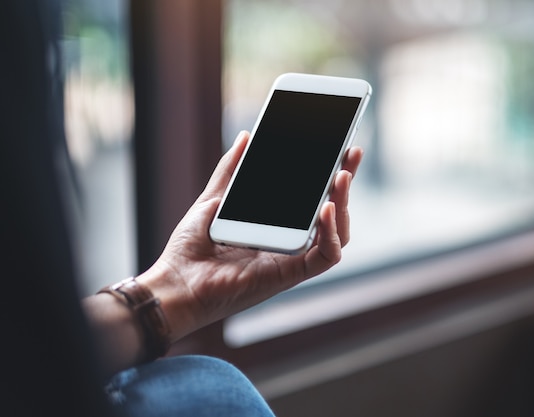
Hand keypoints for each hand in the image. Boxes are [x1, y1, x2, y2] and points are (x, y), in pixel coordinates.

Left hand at [138, 131, 363, 343]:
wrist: (176, 281)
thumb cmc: (191, 248)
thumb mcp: (213, 199)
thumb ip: (232, 170)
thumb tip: (247, 137)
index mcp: (276, 227)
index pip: (314, 200)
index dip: (331, 176)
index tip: (341, 148)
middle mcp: (290, 244)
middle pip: (332, 214)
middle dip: (345, 184)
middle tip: (351, 154)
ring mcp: (292, 260)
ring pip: (337, 235)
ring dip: (344, 204)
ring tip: (342, 176)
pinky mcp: (290, 275)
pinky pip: (325, 257)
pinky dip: (332, 233)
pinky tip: (325, 208)